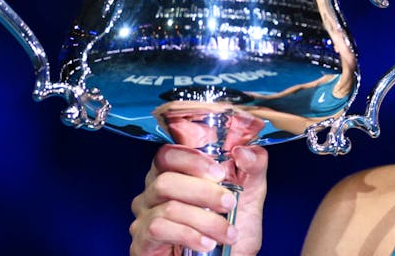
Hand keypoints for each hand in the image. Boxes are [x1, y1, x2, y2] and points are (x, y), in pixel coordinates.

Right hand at [129, 144, 267, 255]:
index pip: (168, 154)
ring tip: (227, 232)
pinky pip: (159, 230)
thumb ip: (253, 165)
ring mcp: (144, 218)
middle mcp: (152, 193)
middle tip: (229, 204)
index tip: (219, 173)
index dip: (192, 160)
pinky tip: (207, 243)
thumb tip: (244, 151)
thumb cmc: (234, 225)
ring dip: (204, 220)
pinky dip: (189, 235)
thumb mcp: (250, 192)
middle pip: (166, 181)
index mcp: (173, 173)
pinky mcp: (142, 242)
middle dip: (203, 192)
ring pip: (168, 208)